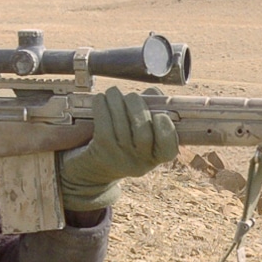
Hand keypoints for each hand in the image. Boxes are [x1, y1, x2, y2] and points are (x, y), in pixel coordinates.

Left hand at [59, 87, 177, 210]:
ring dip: (116, 101)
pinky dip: (102, 106)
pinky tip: (100, 98)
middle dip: (137, 107)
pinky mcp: (100, 152)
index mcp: (155, 158)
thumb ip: (152, 111)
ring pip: (121, 124)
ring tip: (113, 92)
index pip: (168, 149)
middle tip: (132, 96)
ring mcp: (120, 159)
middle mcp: (139, 163)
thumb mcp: (141, 135)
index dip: (166, 130)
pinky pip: (103, 124)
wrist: (94, 169)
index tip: (161, 115)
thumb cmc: (123, 142)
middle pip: (143, 134)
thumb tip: (153, 93)